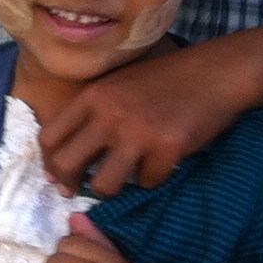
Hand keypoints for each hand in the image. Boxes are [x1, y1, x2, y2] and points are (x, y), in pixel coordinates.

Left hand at [39, 39, 256, 197]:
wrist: (214, 73)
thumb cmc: (164, 80)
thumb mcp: (117, 85)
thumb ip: (90, 114)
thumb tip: (62, 162)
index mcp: (93, 96)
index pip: (49, 137)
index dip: (49, 162)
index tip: (58, 175)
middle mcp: (109, 114)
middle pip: (68, 164)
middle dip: (69, 183)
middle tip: (78, 190)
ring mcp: (138, 132)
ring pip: (104, 185)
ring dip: (112, 189)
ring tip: (124, 179)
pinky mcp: (168, 148)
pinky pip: (147, 182)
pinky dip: (152, 179)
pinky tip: (160, 165)